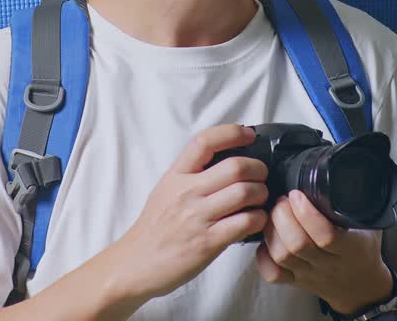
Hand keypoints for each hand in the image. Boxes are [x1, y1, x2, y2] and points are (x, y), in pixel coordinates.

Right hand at [106, 124, 269, 304]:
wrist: (135, 264)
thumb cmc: (154, 229)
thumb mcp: (165, 190)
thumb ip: (191, 174)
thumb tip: (227, 161)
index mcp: (176, 176)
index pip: (205, 141)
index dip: (232, 133)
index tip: (249, 135)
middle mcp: (186, 192)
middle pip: (235, 166)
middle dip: (258, 169)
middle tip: (261, 176)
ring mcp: (197, 218)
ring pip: (245, 192)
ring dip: (261, 194)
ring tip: (260, 199)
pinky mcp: (208, 243)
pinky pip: (245, 222)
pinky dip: (259, 219)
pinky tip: (255, 220)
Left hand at [254, 190, 393, 314]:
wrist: (362, 287)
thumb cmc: (363, 249)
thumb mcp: (370, 223)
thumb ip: (359, 201)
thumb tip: (346, 168)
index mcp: (350, 248)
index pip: (325, 235)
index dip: (307, 213)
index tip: (297, 193)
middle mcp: (327, 264)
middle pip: (297, 245)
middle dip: (282, 216)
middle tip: (282, 199)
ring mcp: (309, 274)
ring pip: (281, 257)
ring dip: (271, 230)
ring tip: (274, 213)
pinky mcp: (295, 281)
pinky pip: (272, 273)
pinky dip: (263, 254)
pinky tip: (268, 238)